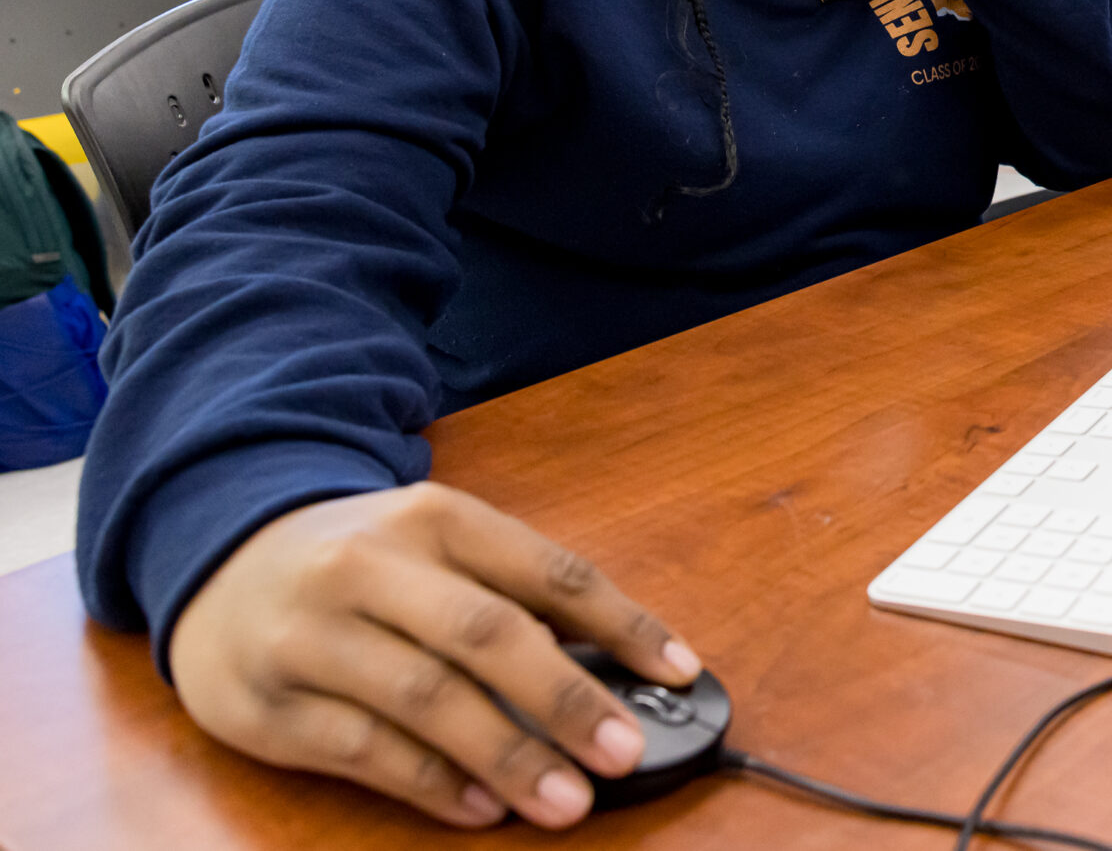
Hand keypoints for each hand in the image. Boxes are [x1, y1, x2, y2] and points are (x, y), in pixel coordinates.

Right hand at [168, 484, 699, 830]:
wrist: (217, 557)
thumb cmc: (358, 560)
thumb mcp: (435, 545)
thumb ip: (511, 593)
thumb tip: (610, 668)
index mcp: (435, 518)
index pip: (548, 571)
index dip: (622, 623)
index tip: (680, 672)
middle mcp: (371, 567)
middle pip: (487, 635)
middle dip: (566, 700)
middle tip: (625, 754)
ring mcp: (312, 634)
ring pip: (425, 698)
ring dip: (506, 756)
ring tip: (566, 800)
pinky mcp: (266, 703)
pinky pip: (361, 750)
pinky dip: (430, 782)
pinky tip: (480, 806)